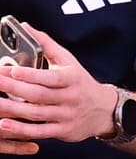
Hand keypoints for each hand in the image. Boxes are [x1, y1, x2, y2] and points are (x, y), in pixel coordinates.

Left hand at [0, 24, 113, 149]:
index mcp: (72, 78)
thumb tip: (26, 26)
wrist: (103, 109)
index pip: (51, 77)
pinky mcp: (62, 131)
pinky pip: (39, 131)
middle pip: (39, 95)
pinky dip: (21, 129)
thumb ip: (47, 44)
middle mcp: (70, 97)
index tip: (12, 70)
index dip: (32, 75)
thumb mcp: (69, 61)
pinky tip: (4, 124)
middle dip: (13, 90)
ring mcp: (66, 115)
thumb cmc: (79, 81)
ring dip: (12, 110)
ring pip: (36, 114)